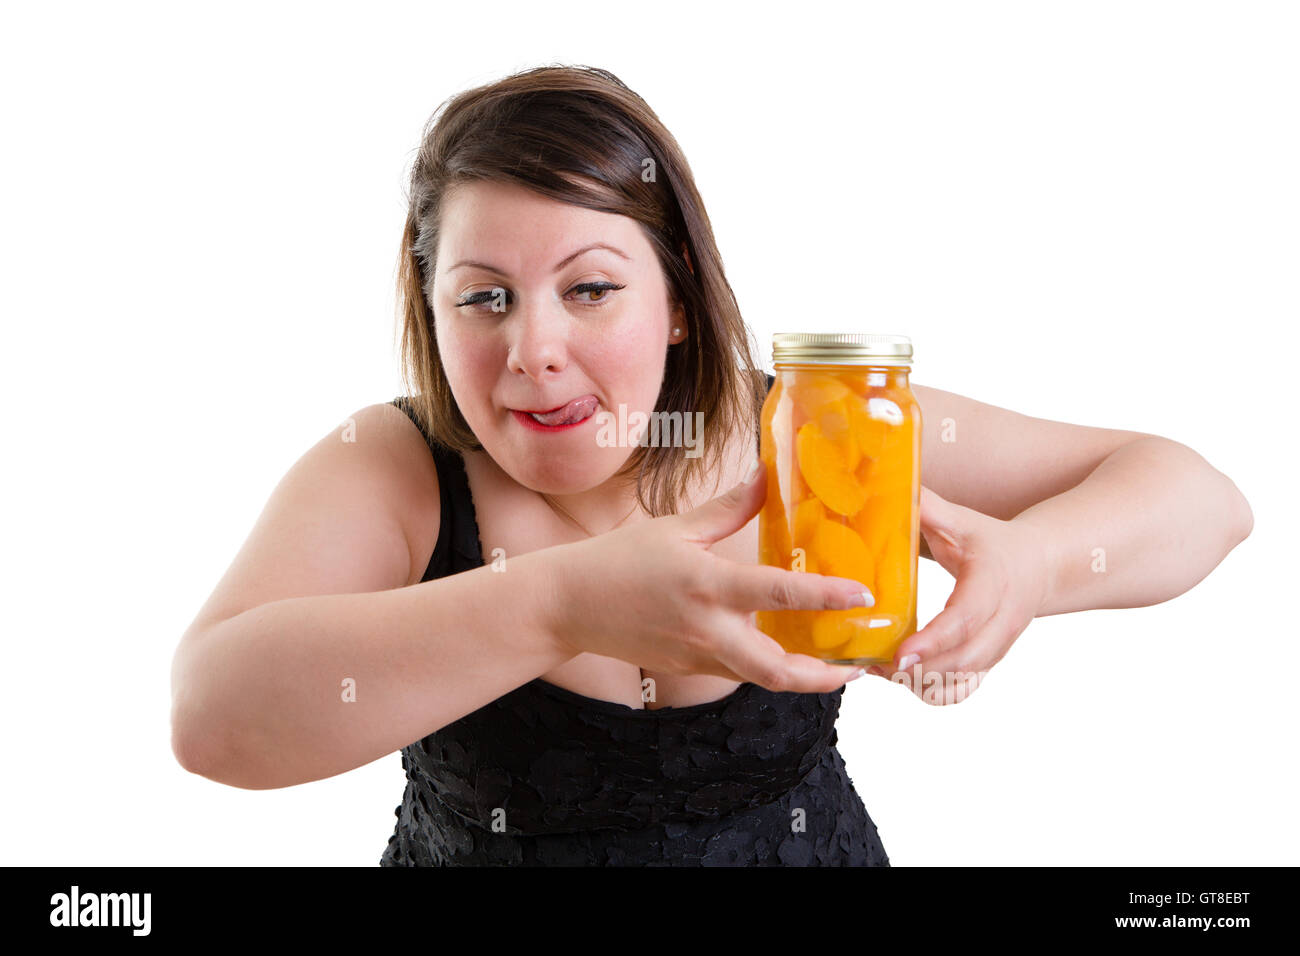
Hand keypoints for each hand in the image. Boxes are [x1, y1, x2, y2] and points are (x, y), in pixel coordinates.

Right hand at [546, 462, 873, 694]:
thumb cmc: (618, 560)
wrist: (568, 605)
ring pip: (762, 679)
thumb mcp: (675, 527)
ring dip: (802, 678)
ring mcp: (698, 656)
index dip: (825, 597)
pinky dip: (769, 667)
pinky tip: (789, 652)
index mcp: (706, 585)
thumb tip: (768, 475)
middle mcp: (707, 629)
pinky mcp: (690, 669)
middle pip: (778, 670)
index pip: (778, 593)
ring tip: (837, 666)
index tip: (863, 594)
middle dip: (824, 676)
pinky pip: (739, 674)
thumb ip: (728, 508)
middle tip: (860, 665)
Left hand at [864, 485, 1051, 704]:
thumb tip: (891, 483)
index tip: (901, 653)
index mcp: (992, 583)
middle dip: (920, 668)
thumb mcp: (964, 521)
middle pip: (965, 658)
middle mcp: (1002, 620)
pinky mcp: (990, 660)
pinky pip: (965, 688)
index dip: (933, 640)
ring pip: (964, 677)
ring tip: (881, 670)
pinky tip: (904, 679)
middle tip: (876, 664)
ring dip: (922, 680)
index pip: (965, 619)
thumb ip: (928, 507)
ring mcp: (999, 645)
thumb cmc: (994, 543)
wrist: (1040, 566)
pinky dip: (935, 691)